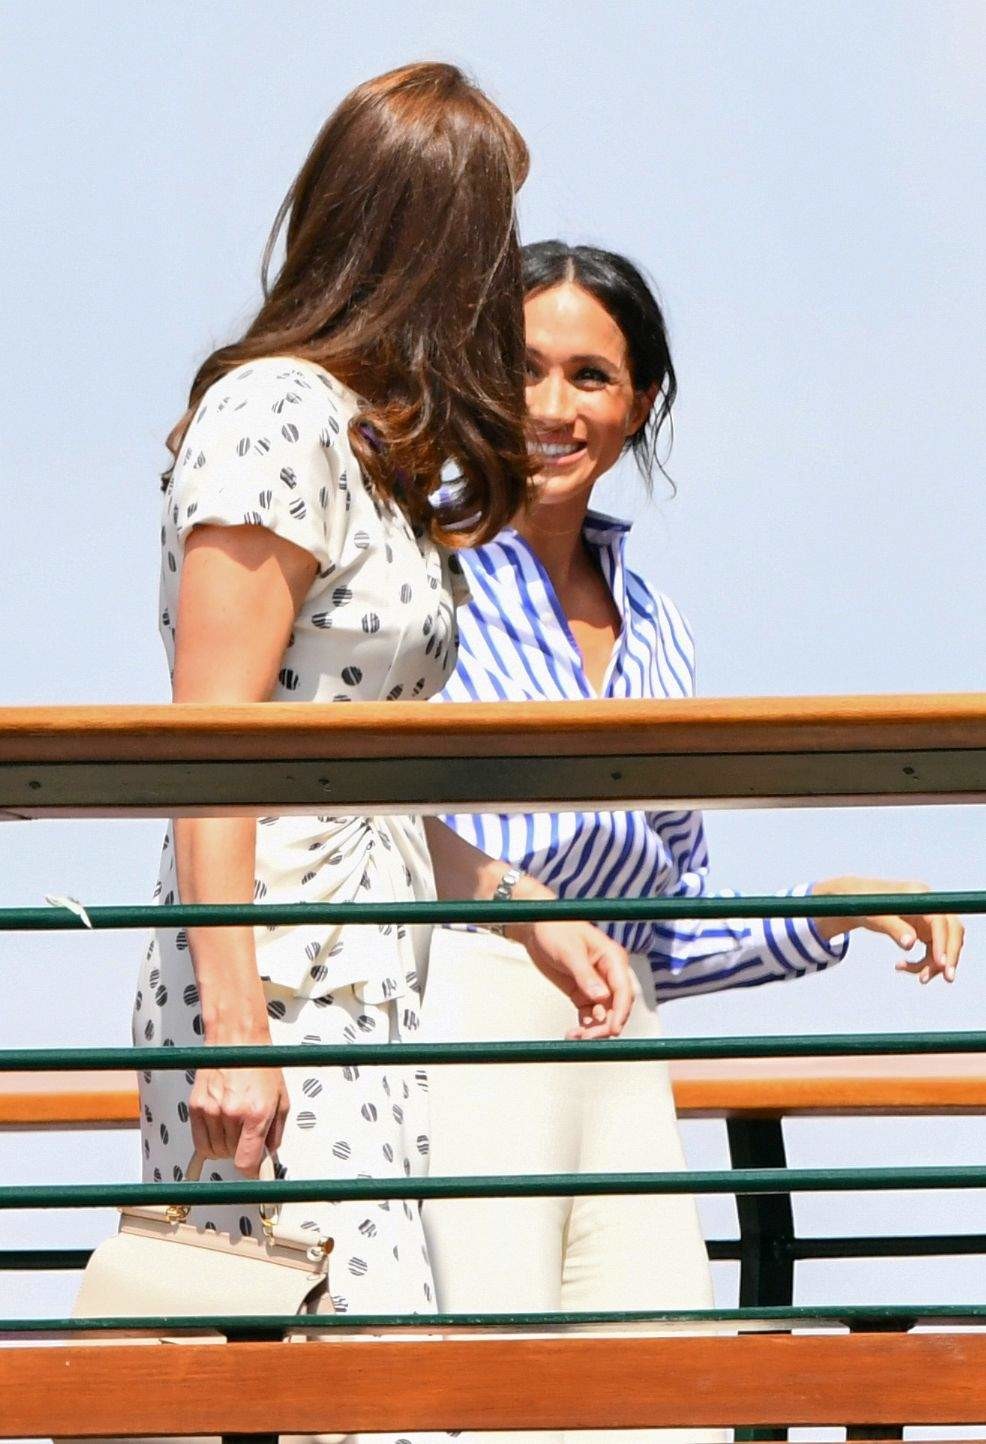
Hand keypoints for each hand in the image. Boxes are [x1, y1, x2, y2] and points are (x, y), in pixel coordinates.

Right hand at [189, 1065, 289, 1175]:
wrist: (237, 1040)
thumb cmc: (260, 1065)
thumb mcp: (281, 1098)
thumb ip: (277, 1131)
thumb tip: (269, 1155)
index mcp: (257, 1113)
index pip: (247, 1162)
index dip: (252, 1172)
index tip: (255, 1172)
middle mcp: (232, 1113)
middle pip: (232, 1156)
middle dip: (241, 1151)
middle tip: (248, 1136)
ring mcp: (211, 1110)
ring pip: (215, 1151)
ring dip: (225, 1146)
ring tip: (235, 1127)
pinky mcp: (196, 1106)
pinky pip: (200, 1141)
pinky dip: (210, 1141)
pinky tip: (220, 1129)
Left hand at [509, 918, 633, 1037]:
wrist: (535, 927)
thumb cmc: (555, 929)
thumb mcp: (569, 951)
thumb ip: (584, 975)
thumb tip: (601, 997)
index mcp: (612, 958)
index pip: (624, 990)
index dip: (621, 1012)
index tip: (613, 1030)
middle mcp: (609, 974)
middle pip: (617, 1006)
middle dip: (606, 1024)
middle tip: (588, 1038)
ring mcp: (597, 985)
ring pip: (605, 1014)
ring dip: (594, 1029)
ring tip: (575, 1036)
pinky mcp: (583, 993)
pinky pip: (590, 1015)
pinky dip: (584, 1026)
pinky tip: (573, 1033)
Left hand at [810, 876, 964, 983]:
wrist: (853, 900)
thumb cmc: (862, 904)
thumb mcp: (874, 916)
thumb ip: (893, 928)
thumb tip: (910, 944)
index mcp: (919, 895)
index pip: (940, 920)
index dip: (943, 941)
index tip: (940, 963)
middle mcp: (929, 906)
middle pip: (952, 931)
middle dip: (951, 955)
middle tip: (948, 978)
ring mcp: (928, 919)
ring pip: (944, 944)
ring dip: (937, 963)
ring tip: (921, 979)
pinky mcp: (924, 930)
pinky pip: (932, 950)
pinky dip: (924, 963)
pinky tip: (900, 966)